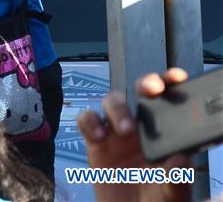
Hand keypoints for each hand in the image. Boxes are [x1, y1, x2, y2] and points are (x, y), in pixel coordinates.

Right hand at [76, 68, 191, 201]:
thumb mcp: (173, 196)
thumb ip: (177, 179)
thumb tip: (180, 158)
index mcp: (166, 136)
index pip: (170, 102)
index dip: (170, 83)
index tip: (176, 78)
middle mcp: (142, 129)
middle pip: (139, 93)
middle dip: (144, 84)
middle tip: (150, 90)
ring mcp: (117, 134)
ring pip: (112, 102)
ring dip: (117, 109)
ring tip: (125, 129)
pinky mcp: (95, 143)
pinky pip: (86, 120)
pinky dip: (90, 122)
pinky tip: (99, 136)